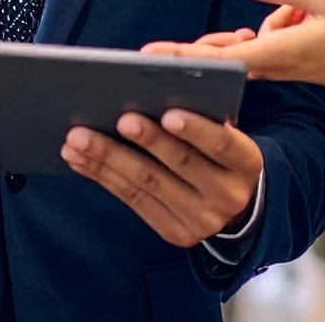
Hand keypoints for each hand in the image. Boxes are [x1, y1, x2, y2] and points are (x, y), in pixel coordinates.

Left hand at [61, 110, 262, 247]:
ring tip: (79, 138)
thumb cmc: (223, 153)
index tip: (168, 112)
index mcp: (246, 162)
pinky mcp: (173, 232)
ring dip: (108, 159)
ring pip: (148, 183)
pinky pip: (133, 200)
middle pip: (179, 164)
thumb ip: (204, 117)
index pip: (222, 144)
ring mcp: (199, 219)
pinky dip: (104, 177)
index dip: (195, 129)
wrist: (236, 202)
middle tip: (116, 119)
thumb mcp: (228, 134)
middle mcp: (227, 194)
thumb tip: (153, 93)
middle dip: (144, 140)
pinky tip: (81, 160)